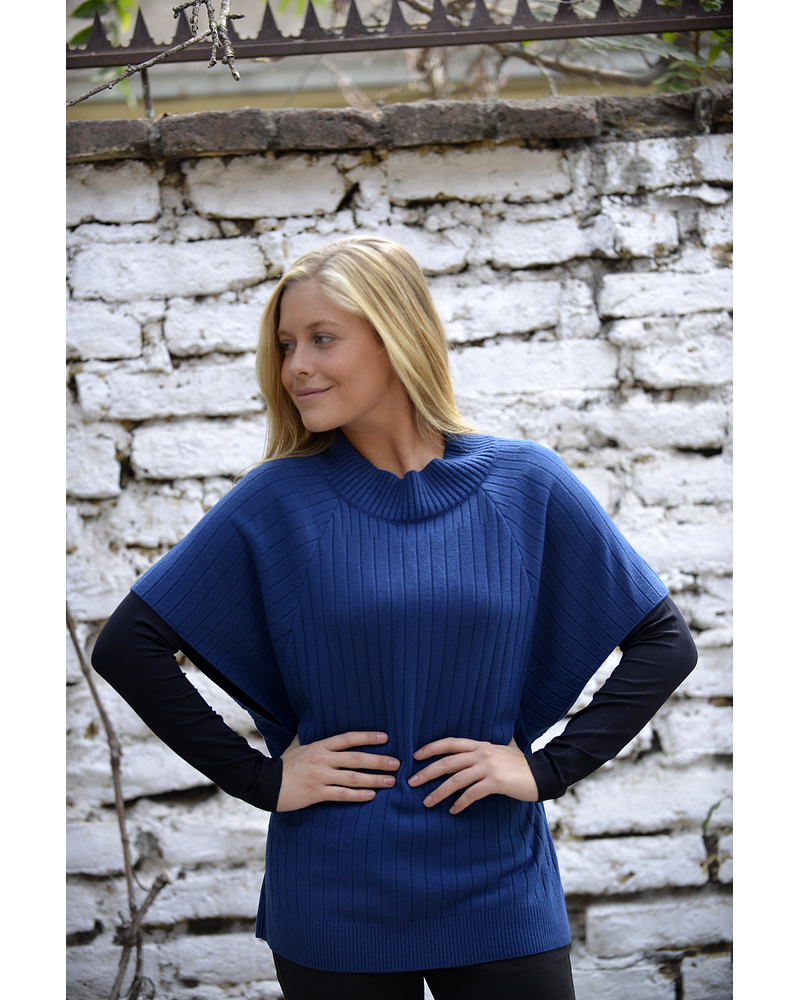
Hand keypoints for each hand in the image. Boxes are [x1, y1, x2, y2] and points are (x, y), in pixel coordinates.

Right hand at [276, 731, 399, 811]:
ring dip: (375, 779)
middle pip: (356, 758)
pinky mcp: (316, 793)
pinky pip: (342, 795)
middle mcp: (322, 759)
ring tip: (391, 781)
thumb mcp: (295, 746)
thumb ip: (307, 736)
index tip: (385, 738)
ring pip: (353, 778)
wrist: (264, 784)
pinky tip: (371, 796)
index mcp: (319, 746)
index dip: (368, 737)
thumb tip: (311, 722)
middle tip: (397, 763)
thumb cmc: (282, 765)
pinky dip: (358, 795)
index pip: (348, 738)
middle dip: (379, 761)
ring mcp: (320, 777)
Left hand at [408, 737, 538, 814]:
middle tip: (411, 782)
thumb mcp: (498, 752)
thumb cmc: (519, 766)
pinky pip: (472, 794)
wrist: (542, 774)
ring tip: (427, 802)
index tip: (415, 756)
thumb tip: (465, 757)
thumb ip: (482, 752)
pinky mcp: (496, 782)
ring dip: (439, 792)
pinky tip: (453, 810)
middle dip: (427, 772)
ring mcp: (489, 767)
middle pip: (447, 761)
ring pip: (456, 779)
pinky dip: (460, 803)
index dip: (431, 748)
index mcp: (480, 744)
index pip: (450, 743)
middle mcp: (482, 753)